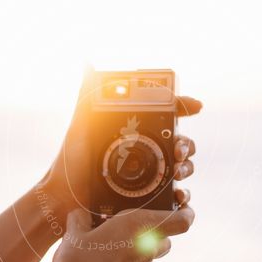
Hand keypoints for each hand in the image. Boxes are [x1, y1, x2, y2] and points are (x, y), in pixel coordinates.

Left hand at [38, 66, 201, 220]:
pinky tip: (179, 195)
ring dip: (188, 167)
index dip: (185, 107)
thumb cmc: (72, 159)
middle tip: (179, 149)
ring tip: (178, 170)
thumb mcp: (81, 124)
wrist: (65, 194)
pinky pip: (174, 197)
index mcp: (138, 130)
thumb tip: (87, 63)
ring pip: (184, 167)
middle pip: (182, 142)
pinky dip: (183, 197)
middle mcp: (148, 151)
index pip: (170, 114)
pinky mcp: (150, 197)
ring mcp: (152, 174)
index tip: (196, 106)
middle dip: (188, 143)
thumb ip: (87, 95)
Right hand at [52, 200, 194, 261]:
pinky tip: (110, 253)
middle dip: (158, 228)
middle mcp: (148, 245)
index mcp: (141, 225)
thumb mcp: (76, 230)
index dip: (186, 212)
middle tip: (138, 219)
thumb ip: (81, 216)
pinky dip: (131, 256)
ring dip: (144, 243)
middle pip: (168, 237)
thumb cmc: (80, 259)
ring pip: (154, 251)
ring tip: (120, 235)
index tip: (181, 205)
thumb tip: (80, 213)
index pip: (183, 220)